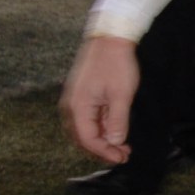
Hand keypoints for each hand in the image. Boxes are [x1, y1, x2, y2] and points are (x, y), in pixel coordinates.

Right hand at [60, 35, 139, 163]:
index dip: (105, 152)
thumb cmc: (116, 63)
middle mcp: (71, 106)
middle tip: (123, 155)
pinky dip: (100, 128)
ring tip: (122, 146)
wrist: (110, 38)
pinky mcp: (81, 95)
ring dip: (102, 140)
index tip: (122, 157)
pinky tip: (115, 130)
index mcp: (78, 106)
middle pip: (83, 138)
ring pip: (85, 130)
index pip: (88, 140)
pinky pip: (87, 118)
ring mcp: (74, 100)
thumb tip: (115, 143)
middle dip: (102, 149)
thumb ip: (117, 121)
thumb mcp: (121, 95)